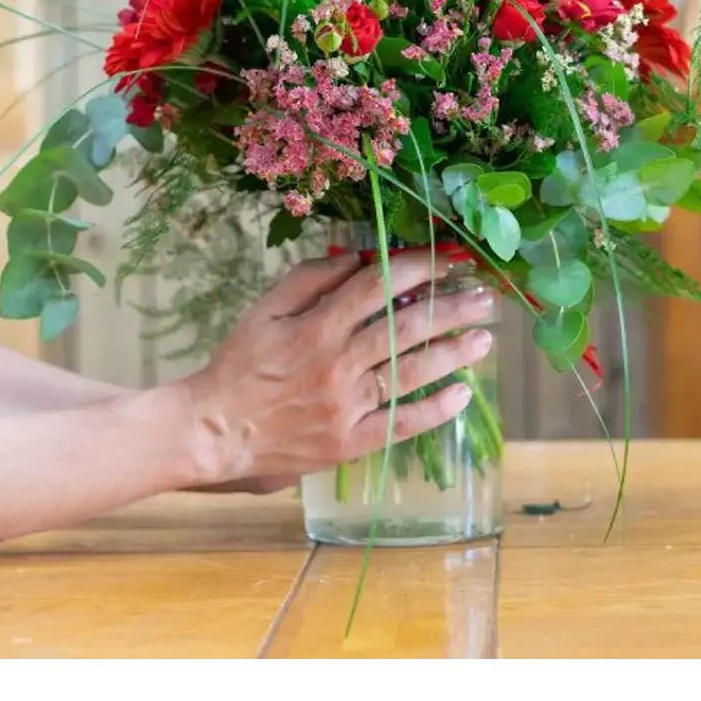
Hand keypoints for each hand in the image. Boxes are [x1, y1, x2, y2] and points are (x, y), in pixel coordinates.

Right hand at [174, 250, 494, 483]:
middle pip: (407, 328)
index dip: (416, 269)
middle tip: (483, 296)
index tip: (445, 260)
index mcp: (316, 327)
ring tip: (484, 338)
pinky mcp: (350, 442)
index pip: (378, 287)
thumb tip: (357, 258)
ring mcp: (347, 406)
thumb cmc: (239, 364)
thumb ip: (310, 279)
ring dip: (454, 353)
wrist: (216, 430)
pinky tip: (462, 394)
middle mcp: (338, 364)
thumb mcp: (265, 309)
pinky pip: (401, 424)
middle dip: (451, 308)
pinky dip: (435, 410)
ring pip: (412, 373)